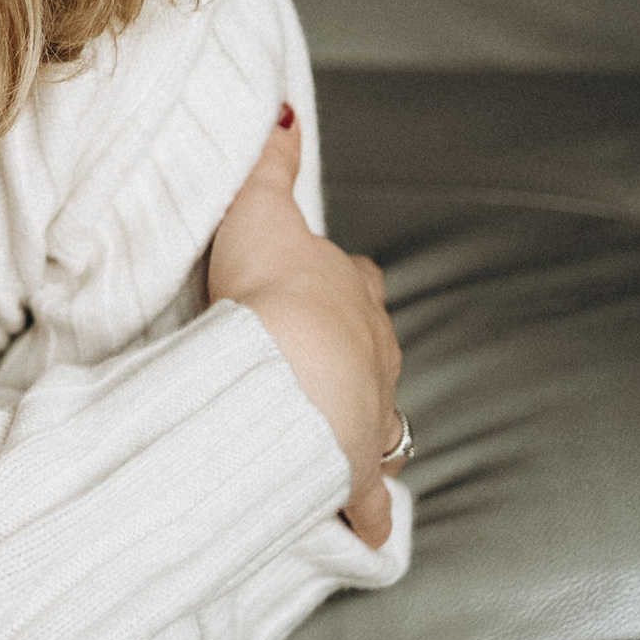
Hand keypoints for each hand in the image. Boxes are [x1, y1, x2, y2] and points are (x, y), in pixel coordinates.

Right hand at [208, 108, 406, 546]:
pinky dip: (365, 512)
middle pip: (373, 347)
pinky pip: (365, 496)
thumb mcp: (262, 209)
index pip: (357, 280)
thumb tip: (285, 111)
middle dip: (353, 354)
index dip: (338, 282)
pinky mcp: (353, 469)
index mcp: (353, 294)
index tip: (315, 286)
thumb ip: (271, 162)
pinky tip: (361, 528)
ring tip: (332, 434)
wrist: (290, 370)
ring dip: (358, 425)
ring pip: (378, 419)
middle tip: (318, 362)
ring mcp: (370, 413)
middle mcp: (375, 353)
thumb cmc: (272, 289)